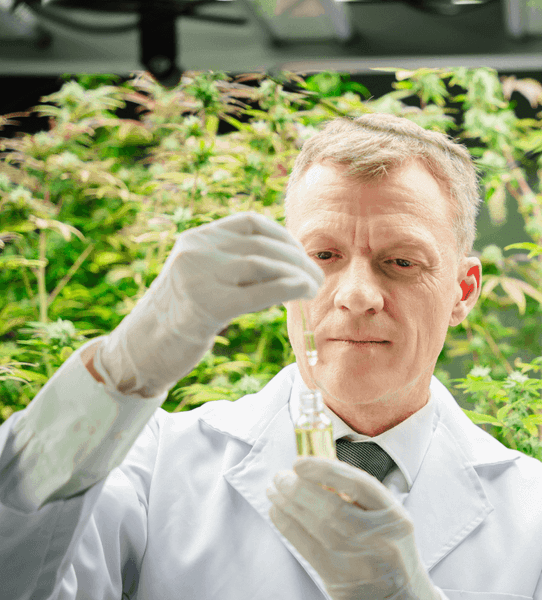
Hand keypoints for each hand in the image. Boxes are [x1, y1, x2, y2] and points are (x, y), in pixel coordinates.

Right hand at [99, 212, 323, 396]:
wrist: (140, 350)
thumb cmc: (180, 317)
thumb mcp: (202, 277)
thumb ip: (232, 263)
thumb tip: (287, 261)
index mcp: (196, 238)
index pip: (251, 222)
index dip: (285, 237)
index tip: (302, 256)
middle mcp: (195, 250)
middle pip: (262, 244)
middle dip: (298, 259)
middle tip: (317, 277)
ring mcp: (198, 276)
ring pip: (263, 264)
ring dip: (297, 275)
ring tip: (312, 288)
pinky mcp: (207, 305)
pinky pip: (259, 292)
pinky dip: (288, 290)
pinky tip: (301, 295)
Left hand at [267, 457, 441, 599]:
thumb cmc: (393, 556)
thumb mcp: (391, 523)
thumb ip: (363, 501)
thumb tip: (320, 473)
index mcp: (394, 517)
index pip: (360, 485)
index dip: (326, 470)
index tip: (302, 462)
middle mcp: (378, 538)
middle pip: (332, 507)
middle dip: (299, 488)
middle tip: (282, 477)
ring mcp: (357, 561)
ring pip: (315, 527)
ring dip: (288, 504)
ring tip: (275, 490)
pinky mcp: (337, 579)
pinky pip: (305, 547)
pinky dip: (287, 526)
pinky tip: (278, 512)